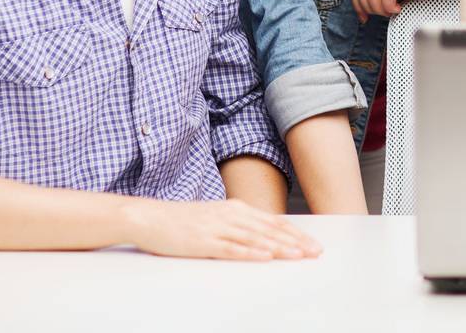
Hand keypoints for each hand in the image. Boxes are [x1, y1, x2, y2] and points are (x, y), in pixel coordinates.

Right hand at [121, 198, 322, 260]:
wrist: (149, 216)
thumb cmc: (183, 220)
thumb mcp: (216, 216)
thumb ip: (239, 224)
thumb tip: (263, 235)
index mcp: (237, 208)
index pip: (274, 221)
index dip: (296, 233)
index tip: (313, 244)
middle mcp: (231, 215)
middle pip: (270, 229)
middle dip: (296, 241)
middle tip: (315, 252)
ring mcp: (217, 228)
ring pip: (255, 238)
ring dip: (278, 248)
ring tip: (298, 255)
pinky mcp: (203, 242)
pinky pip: (230, 248)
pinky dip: (250, 253)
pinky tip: (264, 257)